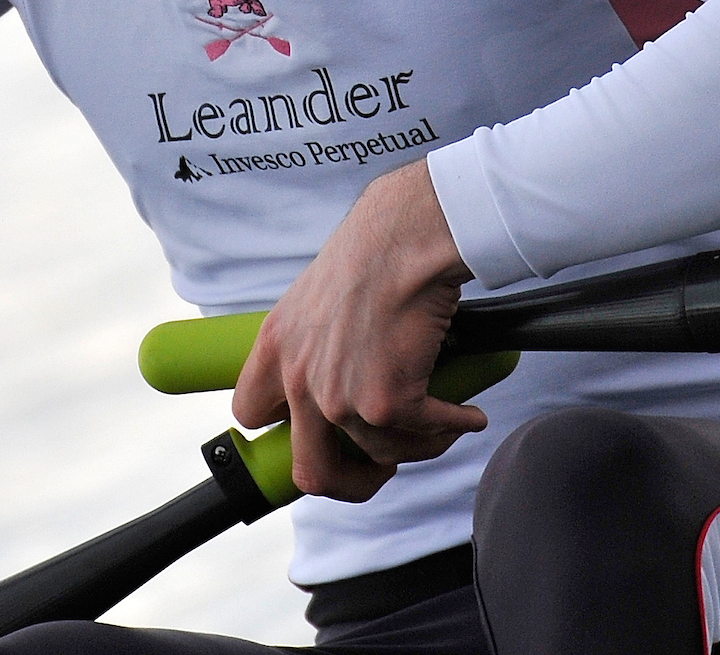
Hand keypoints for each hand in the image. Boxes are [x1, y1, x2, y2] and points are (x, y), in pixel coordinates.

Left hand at [232, 160, 483, 501]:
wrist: (405, 237)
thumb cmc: (373, 254)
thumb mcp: (316, 299)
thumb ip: (316, 344)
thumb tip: (343, 377)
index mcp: (276, 349)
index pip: (251, 414)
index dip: (284, 432)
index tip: (318, 432)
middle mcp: (298, 379)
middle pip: (311, 472)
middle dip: (351, 482)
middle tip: (381, 465)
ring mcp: (338, 398)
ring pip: (385, 454)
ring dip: (421, 442)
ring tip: (442, 418)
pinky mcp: (384, 404)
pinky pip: (427, 437)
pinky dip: (455, 426)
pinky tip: (468, 412)